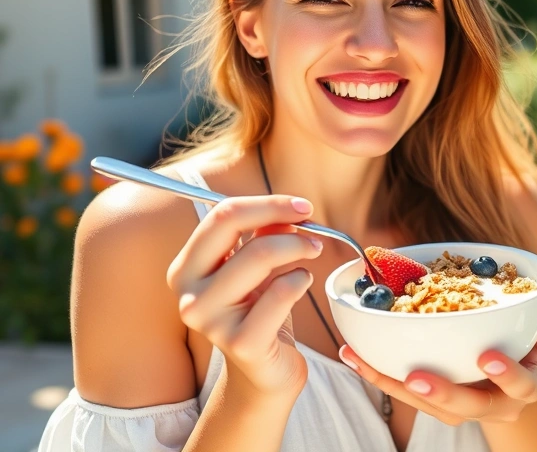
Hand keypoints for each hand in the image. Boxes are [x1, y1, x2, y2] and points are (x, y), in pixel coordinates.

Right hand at [166, 195, 323, 395]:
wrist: (263, 372)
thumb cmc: (258, 314)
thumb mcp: (255, 271)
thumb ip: (262, 236)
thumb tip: (285, 212)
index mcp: (185, 269)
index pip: (221, 215)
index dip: (265, 203)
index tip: (300, 205)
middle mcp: (189, 293)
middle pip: (232, 226)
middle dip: (279, 216)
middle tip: (312, 227)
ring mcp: (210, 320)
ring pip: (259, 255)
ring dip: (297, 247)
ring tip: (312, 254)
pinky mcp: (240, 342)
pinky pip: (281, 292)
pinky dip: (300, 279)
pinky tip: (302, 282)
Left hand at [339, 291, 536, 425]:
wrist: (507, 392)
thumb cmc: (527, 356)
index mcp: (524, 388)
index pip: (518, 384)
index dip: (504, 372)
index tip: (487, 356)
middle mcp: (492, 406)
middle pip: (466, 405)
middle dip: (441, 393)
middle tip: (418, 378)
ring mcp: (460, 410)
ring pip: (426, 403)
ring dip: (391, 382)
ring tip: (362, 360)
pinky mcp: (433, 406)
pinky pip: (401, 392)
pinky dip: (376, 374)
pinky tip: (352, 354)